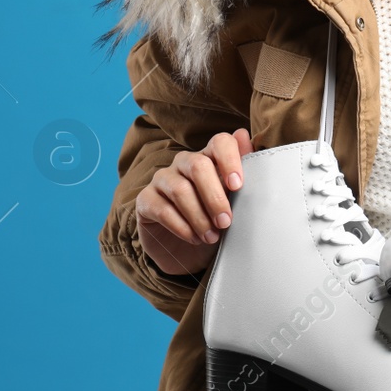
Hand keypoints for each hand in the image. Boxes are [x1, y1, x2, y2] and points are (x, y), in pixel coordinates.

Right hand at [134, 129, 252, 276]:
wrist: (191, 255)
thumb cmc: (217, 222)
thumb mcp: (236, 202)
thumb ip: (243, 170)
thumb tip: (245, 136)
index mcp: (211, 157)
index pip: (220, 142)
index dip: (230, 160)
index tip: (237, 186)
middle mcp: (184, 162)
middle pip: (198, 166)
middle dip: (214, 197)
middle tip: (226, 222)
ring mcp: (162, 179)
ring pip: (180, 190)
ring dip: (199, 217)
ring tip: (212, 237)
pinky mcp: (145, 200)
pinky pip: (162, 209)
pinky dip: (181, 226)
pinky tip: (194, 238)